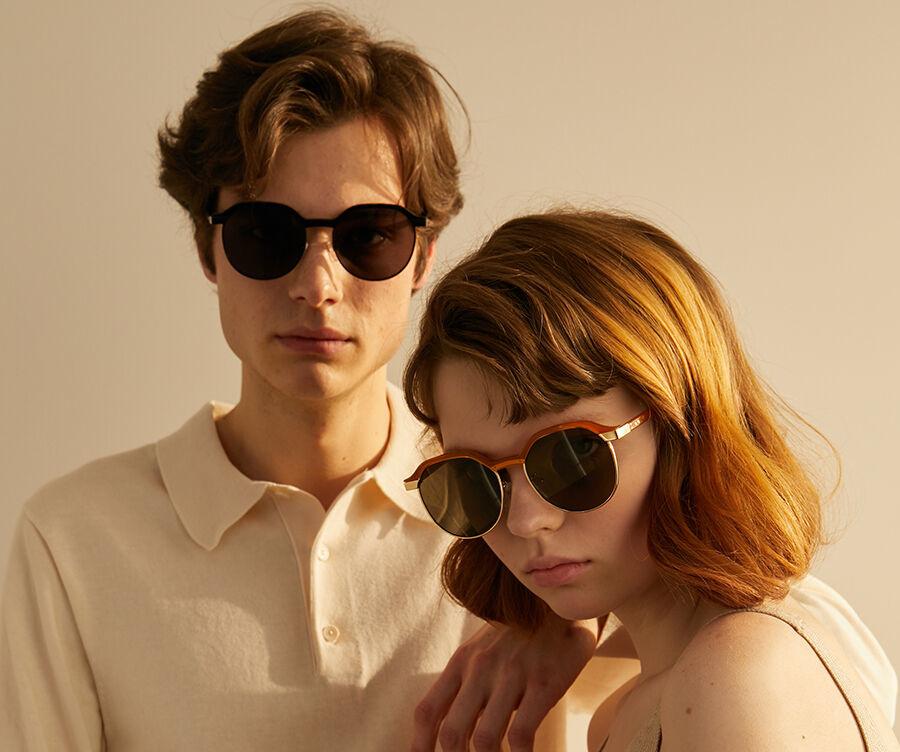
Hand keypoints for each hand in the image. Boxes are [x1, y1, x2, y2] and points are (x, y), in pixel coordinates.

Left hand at [410, 613, 599, 751]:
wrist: (560, 603)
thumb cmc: (518, 634)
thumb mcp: (483, 650)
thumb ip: (466, 683)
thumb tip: (449, 729)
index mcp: (462, 662)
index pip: (428, 711)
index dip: (419, 745)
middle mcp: (480, 669)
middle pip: (451, 732)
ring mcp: (511, 676)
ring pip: (484, 738)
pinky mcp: (542, 684)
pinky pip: (521, 734)